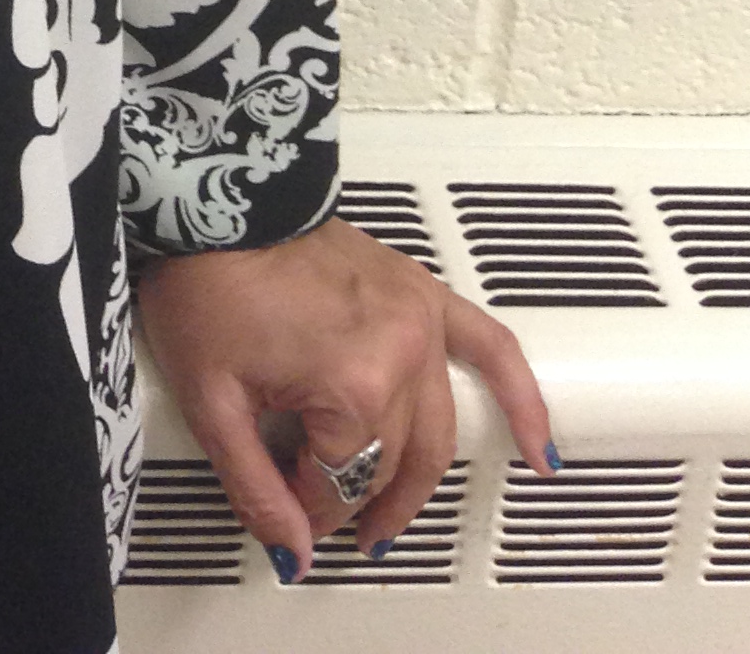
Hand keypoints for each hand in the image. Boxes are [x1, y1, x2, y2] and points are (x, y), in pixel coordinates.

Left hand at [135, 214, 554, 577]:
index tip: (277, 505)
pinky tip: (540, 447)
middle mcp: (401, 356)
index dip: (304, 506)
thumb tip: (290, 551)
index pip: (341, 485)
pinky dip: (522, 400)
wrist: (219, 198)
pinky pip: (492, 349)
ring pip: (435, 433)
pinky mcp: (422, 293)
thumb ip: (255, 487)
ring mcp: (419, 322)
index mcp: (353, 385)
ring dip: (417, 485)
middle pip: (388, 464)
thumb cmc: (208, 280)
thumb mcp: (211, 400)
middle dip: (350, 499)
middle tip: (317, 518)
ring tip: (388, 521)